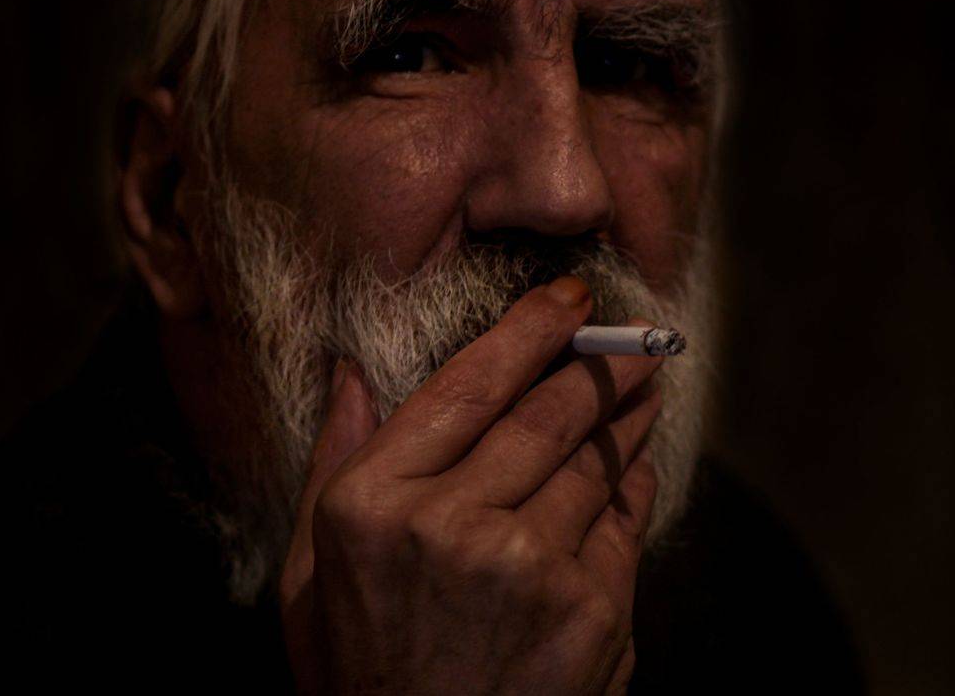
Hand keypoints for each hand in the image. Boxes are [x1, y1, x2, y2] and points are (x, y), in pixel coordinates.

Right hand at [278, 276, 663, 694]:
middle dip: (602, 361)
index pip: (468, 385)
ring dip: (629, 414)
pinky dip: (635, 484)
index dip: (528, 329)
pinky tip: (636, 464)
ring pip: (598, 459)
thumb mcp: (307, 577)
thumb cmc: (359, 676)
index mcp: (375, 503)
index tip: (570, 297)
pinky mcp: (594, 612)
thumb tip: (351, 370)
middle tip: (635, 333)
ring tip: (647, 384)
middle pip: (549, 410)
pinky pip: (625, 521)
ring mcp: (532, 568)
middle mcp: (453, 523)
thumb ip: (334, 462)